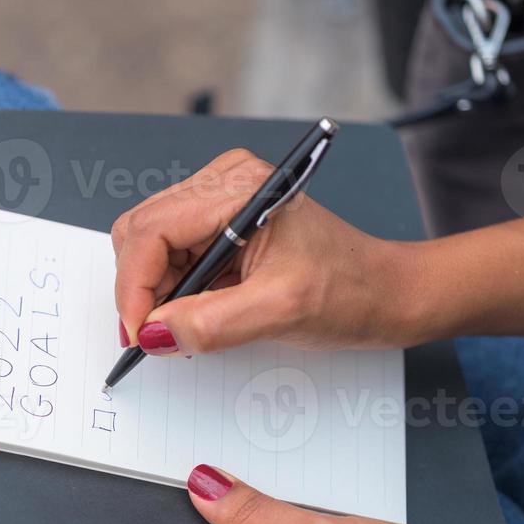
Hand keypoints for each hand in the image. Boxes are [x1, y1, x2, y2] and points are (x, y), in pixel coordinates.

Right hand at [110, 149, 523, 353]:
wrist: (388, 294)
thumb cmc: (351, 291)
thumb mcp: (281, 312)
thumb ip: (212, 324)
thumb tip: (154, 334)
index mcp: (237, 187)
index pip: (152, 231)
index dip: (135, 287)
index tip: (139, 336)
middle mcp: (221, 183)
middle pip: (140, 234)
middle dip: (139, 290)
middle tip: (152, 340)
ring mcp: (219, 202)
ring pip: (149, 248)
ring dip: (155, 293)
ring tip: (182, 329)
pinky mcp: (220, 225)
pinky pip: (171, 258)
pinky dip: (171, 292)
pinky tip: (194, 315)